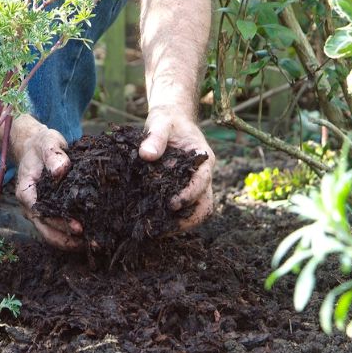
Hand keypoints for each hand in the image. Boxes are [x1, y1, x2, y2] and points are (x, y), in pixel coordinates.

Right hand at [12, 120, 83, 249]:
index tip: (78, 227)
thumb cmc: (41, 144)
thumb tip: (60, 171)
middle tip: (90, 242)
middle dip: (66, 239)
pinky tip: (87, 237)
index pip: (39, 211)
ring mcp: (36, 210)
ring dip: (68, 242)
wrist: (35, 146)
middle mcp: (29, 204)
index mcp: (25, 190)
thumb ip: (53, 154)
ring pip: (49, 233)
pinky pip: (54, 228)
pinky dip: (69, 236)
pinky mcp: (46, 211)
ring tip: (92, 244)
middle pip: (44, 229)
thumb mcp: (47, 142)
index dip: (57, 222)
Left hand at [138, 106, 214, 229]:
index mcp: (203, 160)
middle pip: (205, 205)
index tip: (172, 204)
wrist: (170, 120)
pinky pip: (183, 209)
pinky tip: (152, 223)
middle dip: (188, 220)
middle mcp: (202, 176)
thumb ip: (155, 137)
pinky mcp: (181, 190)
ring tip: (157, 232)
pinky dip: (171, 218)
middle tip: (164, 229)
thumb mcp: (161, 123)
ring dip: (181, 223)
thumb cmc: (168, 120)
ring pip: (197, 211)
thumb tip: (146, 155)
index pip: (202, 183)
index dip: (190, 195)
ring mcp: (193, 185)